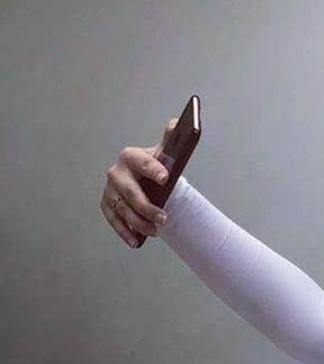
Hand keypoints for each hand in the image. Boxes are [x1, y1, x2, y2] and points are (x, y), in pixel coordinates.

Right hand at [101, 117, 177, 247]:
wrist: (144, 178)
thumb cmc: (156, 165)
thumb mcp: (164, 152)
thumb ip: (171, 138)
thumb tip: (177, 123)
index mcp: (131, 156)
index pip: (142, 162)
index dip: (153, 169)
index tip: (165, 178)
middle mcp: (116, 172)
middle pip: (131, 192)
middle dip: (147, 207)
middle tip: (164, 218)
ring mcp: (109, 190)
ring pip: (123, 209)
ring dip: (139, 223)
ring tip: (157, 231)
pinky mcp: (106, 204)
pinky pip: (114, 220)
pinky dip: (125, 232)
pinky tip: (136, 241)